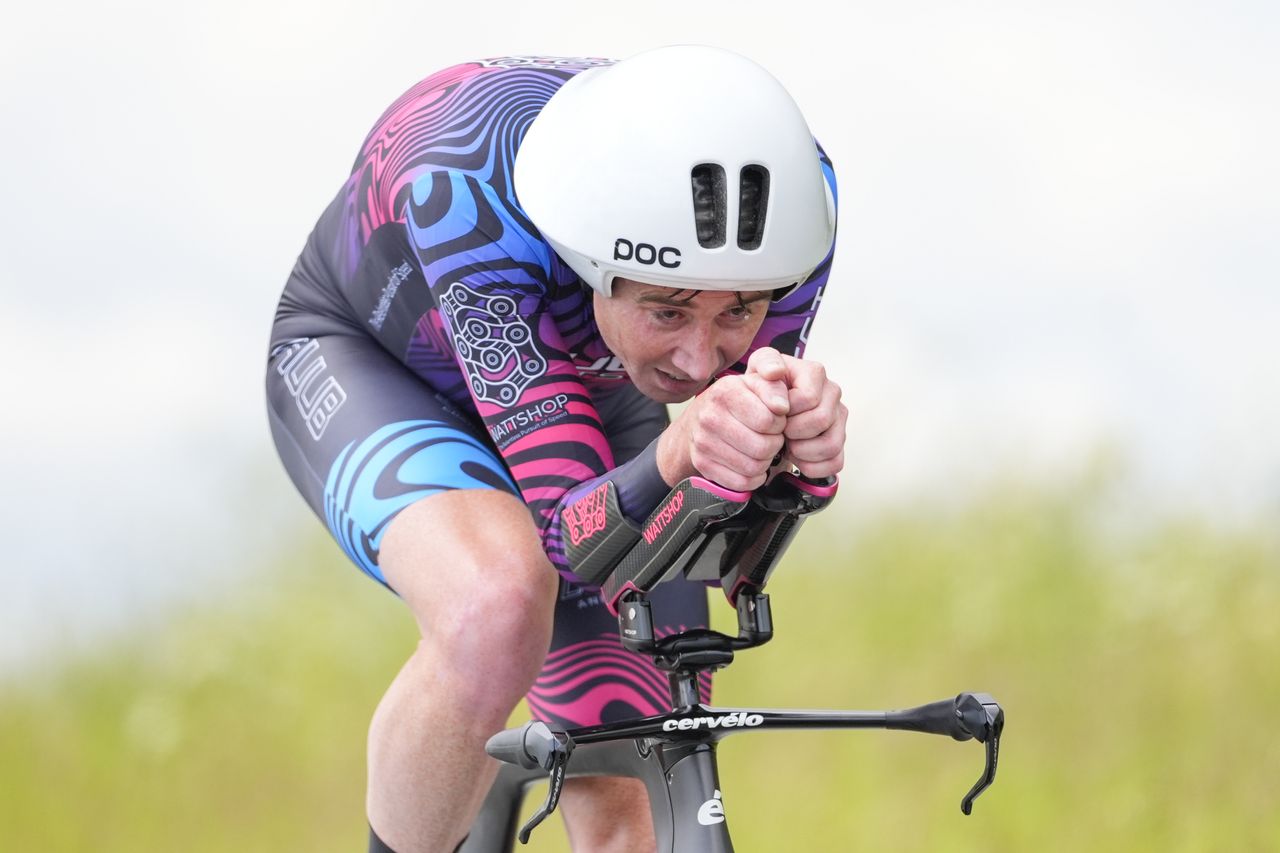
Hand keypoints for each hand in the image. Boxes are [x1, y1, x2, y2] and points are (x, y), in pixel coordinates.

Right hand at [658, 348, 789, 490]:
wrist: (699, 417)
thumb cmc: (735, 400)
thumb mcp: (755, 383)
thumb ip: (774, 385)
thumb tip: (782, 406)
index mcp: (725, 392)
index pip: (769, 421)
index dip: (780, 423)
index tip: (775, 420)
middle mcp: (710, 417)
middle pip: (763, 447)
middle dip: (774, 444)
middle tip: (770, 437)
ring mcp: (704, 443)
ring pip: (754, 467)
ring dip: (765, 461)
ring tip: (761, 448)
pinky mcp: (703, 464)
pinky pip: (741, 482)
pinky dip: (753, 477)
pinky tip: (752, 463)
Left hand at [773, 353, 846, 478]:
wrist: (766, 407)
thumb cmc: (763, 389)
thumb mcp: (758, 369)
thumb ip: (766, 363)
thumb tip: (776, 372)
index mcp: (815, 373)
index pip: (808, 398)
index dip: (787, 412)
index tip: (774, 414)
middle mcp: (832, 393)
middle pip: (821, 420)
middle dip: (794, 432)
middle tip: (779, 432)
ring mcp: (839, 418)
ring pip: (832, 444)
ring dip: (803, 451)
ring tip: (787, 445)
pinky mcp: (840, 440)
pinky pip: (836, 463)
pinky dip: (813, 467)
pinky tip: (797, 458)